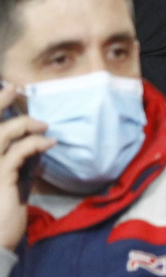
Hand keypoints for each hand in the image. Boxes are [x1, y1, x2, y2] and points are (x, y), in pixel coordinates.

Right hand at [0, 83, 52, 251]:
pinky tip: (49, 142)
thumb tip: (29, 150)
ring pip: (0, 133)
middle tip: (12, 87)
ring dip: (23, 123)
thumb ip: (9, 168)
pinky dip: (36, 142)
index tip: (4, 93)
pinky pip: (19, 150)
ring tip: (43, 125)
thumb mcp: (3, 188)